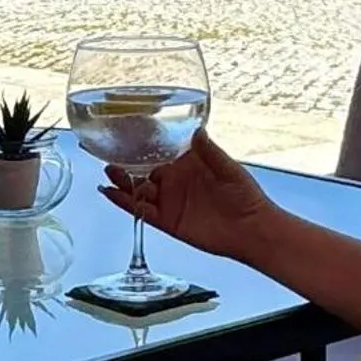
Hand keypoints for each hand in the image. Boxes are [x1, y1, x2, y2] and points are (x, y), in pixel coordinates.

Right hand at [102, 132, 275, 265]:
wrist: (252, 229)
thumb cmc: (246, 196)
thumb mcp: (229, 169)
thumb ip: (210, 152)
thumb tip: (197, 130)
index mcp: (187, 165)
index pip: (159, 153)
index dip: (141, 146)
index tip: (125, 135)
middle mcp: (174, 182)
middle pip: (142, 172)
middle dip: (125, 165)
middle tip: (109, 156)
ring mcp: (169, 202)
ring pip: (138, 192)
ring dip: (122, 183)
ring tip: (109, 173)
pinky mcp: (167, 221)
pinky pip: (141, 212)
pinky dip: (126, 204)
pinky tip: (112, 195)